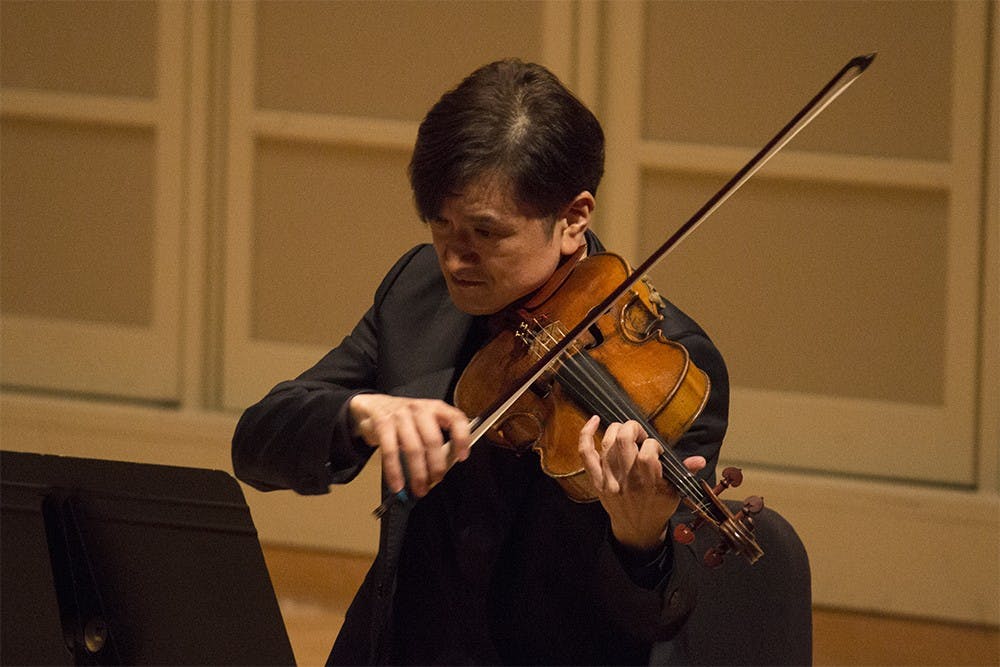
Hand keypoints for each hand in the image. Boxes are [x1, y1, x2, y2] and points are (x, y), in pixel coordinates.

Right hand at [348, 394, 471, 496]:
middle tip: (437, 479)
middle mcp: (419, 409)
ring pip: (413, 448)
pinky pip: (390, 451)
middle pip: (433, 439)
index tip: (462, 457)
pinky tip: (398, 484)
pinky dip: (394, 471)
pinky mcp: (383, 424)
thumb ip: (436, 438)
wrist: (374, 405)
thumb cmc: (404, 418)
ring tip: (419, 488)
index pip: (456, 419)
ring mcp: (401, 416)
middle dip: (436, 465)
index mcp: (435, 408)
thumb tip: (446, 466)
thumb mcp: (424, 421)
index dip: (462, 438)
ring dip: (417, 473)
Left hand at [578, 416, 705, 550]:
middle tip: (639, 434)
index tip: (655, 448)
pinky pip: (586, 455)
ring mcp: (609, 481)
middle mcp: (627, 482)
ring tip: (626, 432)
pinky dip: (586, 435)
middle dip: (633, 428)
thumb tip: (700, 460)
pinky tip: (593, 420)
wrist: (636, 531)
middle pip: (624, 442)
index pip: (647, 454)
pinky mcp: (596, 481)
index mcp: (649, 485)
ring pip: (607, 444)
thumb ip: (684, 472)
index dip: (652, 444)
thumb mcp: (674, 493)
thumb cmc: (657, 508)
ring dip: (617, 430)